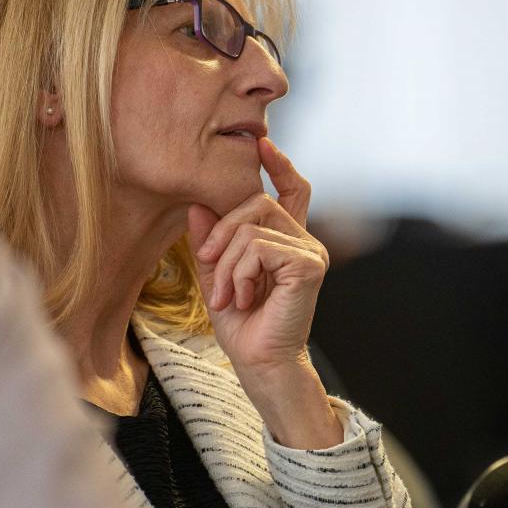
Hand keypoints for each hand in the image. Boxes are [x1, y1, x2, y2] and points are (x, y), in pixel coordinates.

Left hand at [188, 137, 326, 372]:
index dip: (279, 164)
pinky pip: (259, 247)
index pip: (293, 190)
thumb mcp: (216, 276)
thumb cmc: (243, 325)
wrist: (260, 363)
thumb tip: (196, 204)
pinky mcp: (309, 265)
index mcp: (287, 242)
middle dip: (222, 232)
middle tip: (208, 264)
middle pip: (257, 202)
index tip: (262, 144)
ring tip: (227, 296)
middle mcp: (304, 242)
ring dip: (227, 263)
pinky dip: (240, 273)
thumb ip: (210, 241)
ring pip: (252, 227)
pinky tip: (244, 297)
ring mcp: (311, 253)